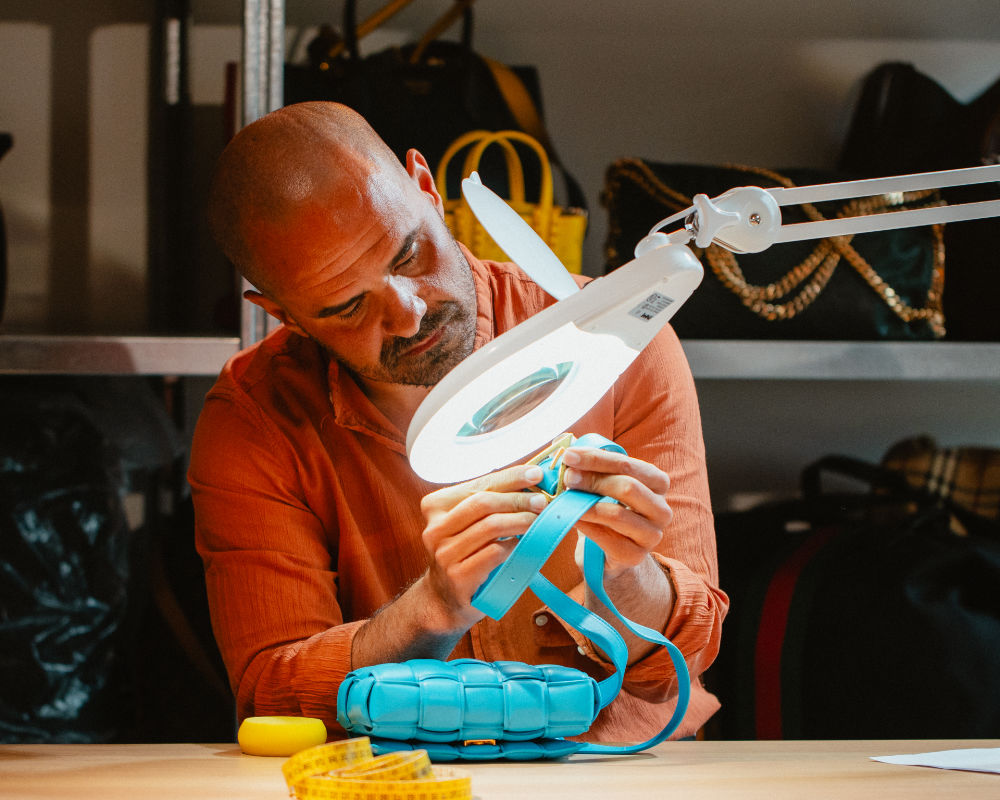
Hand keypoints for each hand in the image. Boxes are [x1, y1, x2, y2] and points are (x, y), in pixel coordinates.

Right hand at [419, 464, 547, 630]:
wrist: (445, 599)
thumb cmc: (466, 553)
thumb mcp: (469, 523)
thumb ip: (490, 502)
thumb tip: (530, 480)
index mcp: (435, 506)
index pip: (479, 484)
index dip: (510, 477)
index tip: (536, 474)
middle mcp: (435, 528)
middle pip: (483, 503)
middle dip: (518, 499)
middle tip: (542, 502)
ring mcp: (444, 553)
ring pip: (490, 527)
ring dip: (520, 521)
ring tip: (538, 521)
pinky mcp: (458, 576)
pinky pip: (494, 553)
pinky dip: (513, 546)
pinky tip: (524, 544)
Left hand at [560, 446, 672, 578]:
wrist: (607, 553)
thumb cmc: (606, 510)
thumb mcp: (604, 485)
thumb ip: (591, 466)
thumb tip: (566, 447)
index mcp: (657, 482)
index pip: (627, 464)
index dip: (596, 458)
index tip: (569, 456)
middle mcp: (661, 508)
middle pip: (627, 487)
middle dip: (592, 480)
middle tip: (567, 478)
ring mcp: (652, 535)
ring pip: (617, 514)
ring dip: (586, 504)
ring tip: (565, 499)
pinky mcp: (636, 556)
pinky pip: (608, 538)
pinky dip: (586, 526)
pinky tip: (571, 519)